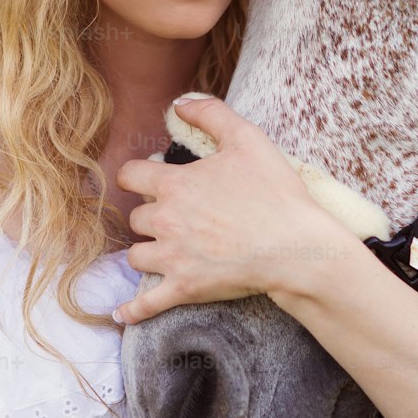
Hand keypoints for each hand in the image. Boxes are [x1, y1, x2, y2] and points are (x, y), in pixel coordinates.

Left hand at [113, 96, 341, 323]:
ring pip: (136, 257)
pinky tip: (121, 314)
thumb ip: (211, 113)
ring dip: (147, 252)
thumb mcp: (247, 138)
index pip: (130, 175)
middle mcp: (165, 221)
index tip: (148, 180)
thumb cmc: (274, 192)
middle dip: (150, 216)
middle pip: (135, 218)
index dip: (137, 175)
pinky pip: (146, 304)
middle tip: (172, 217)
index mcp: (174, 185)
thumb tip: (180, 103)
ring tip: (163, 251)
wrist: (296, 246)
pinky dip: (132, 310)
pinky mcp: (184, 288)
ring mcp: (172, 258)